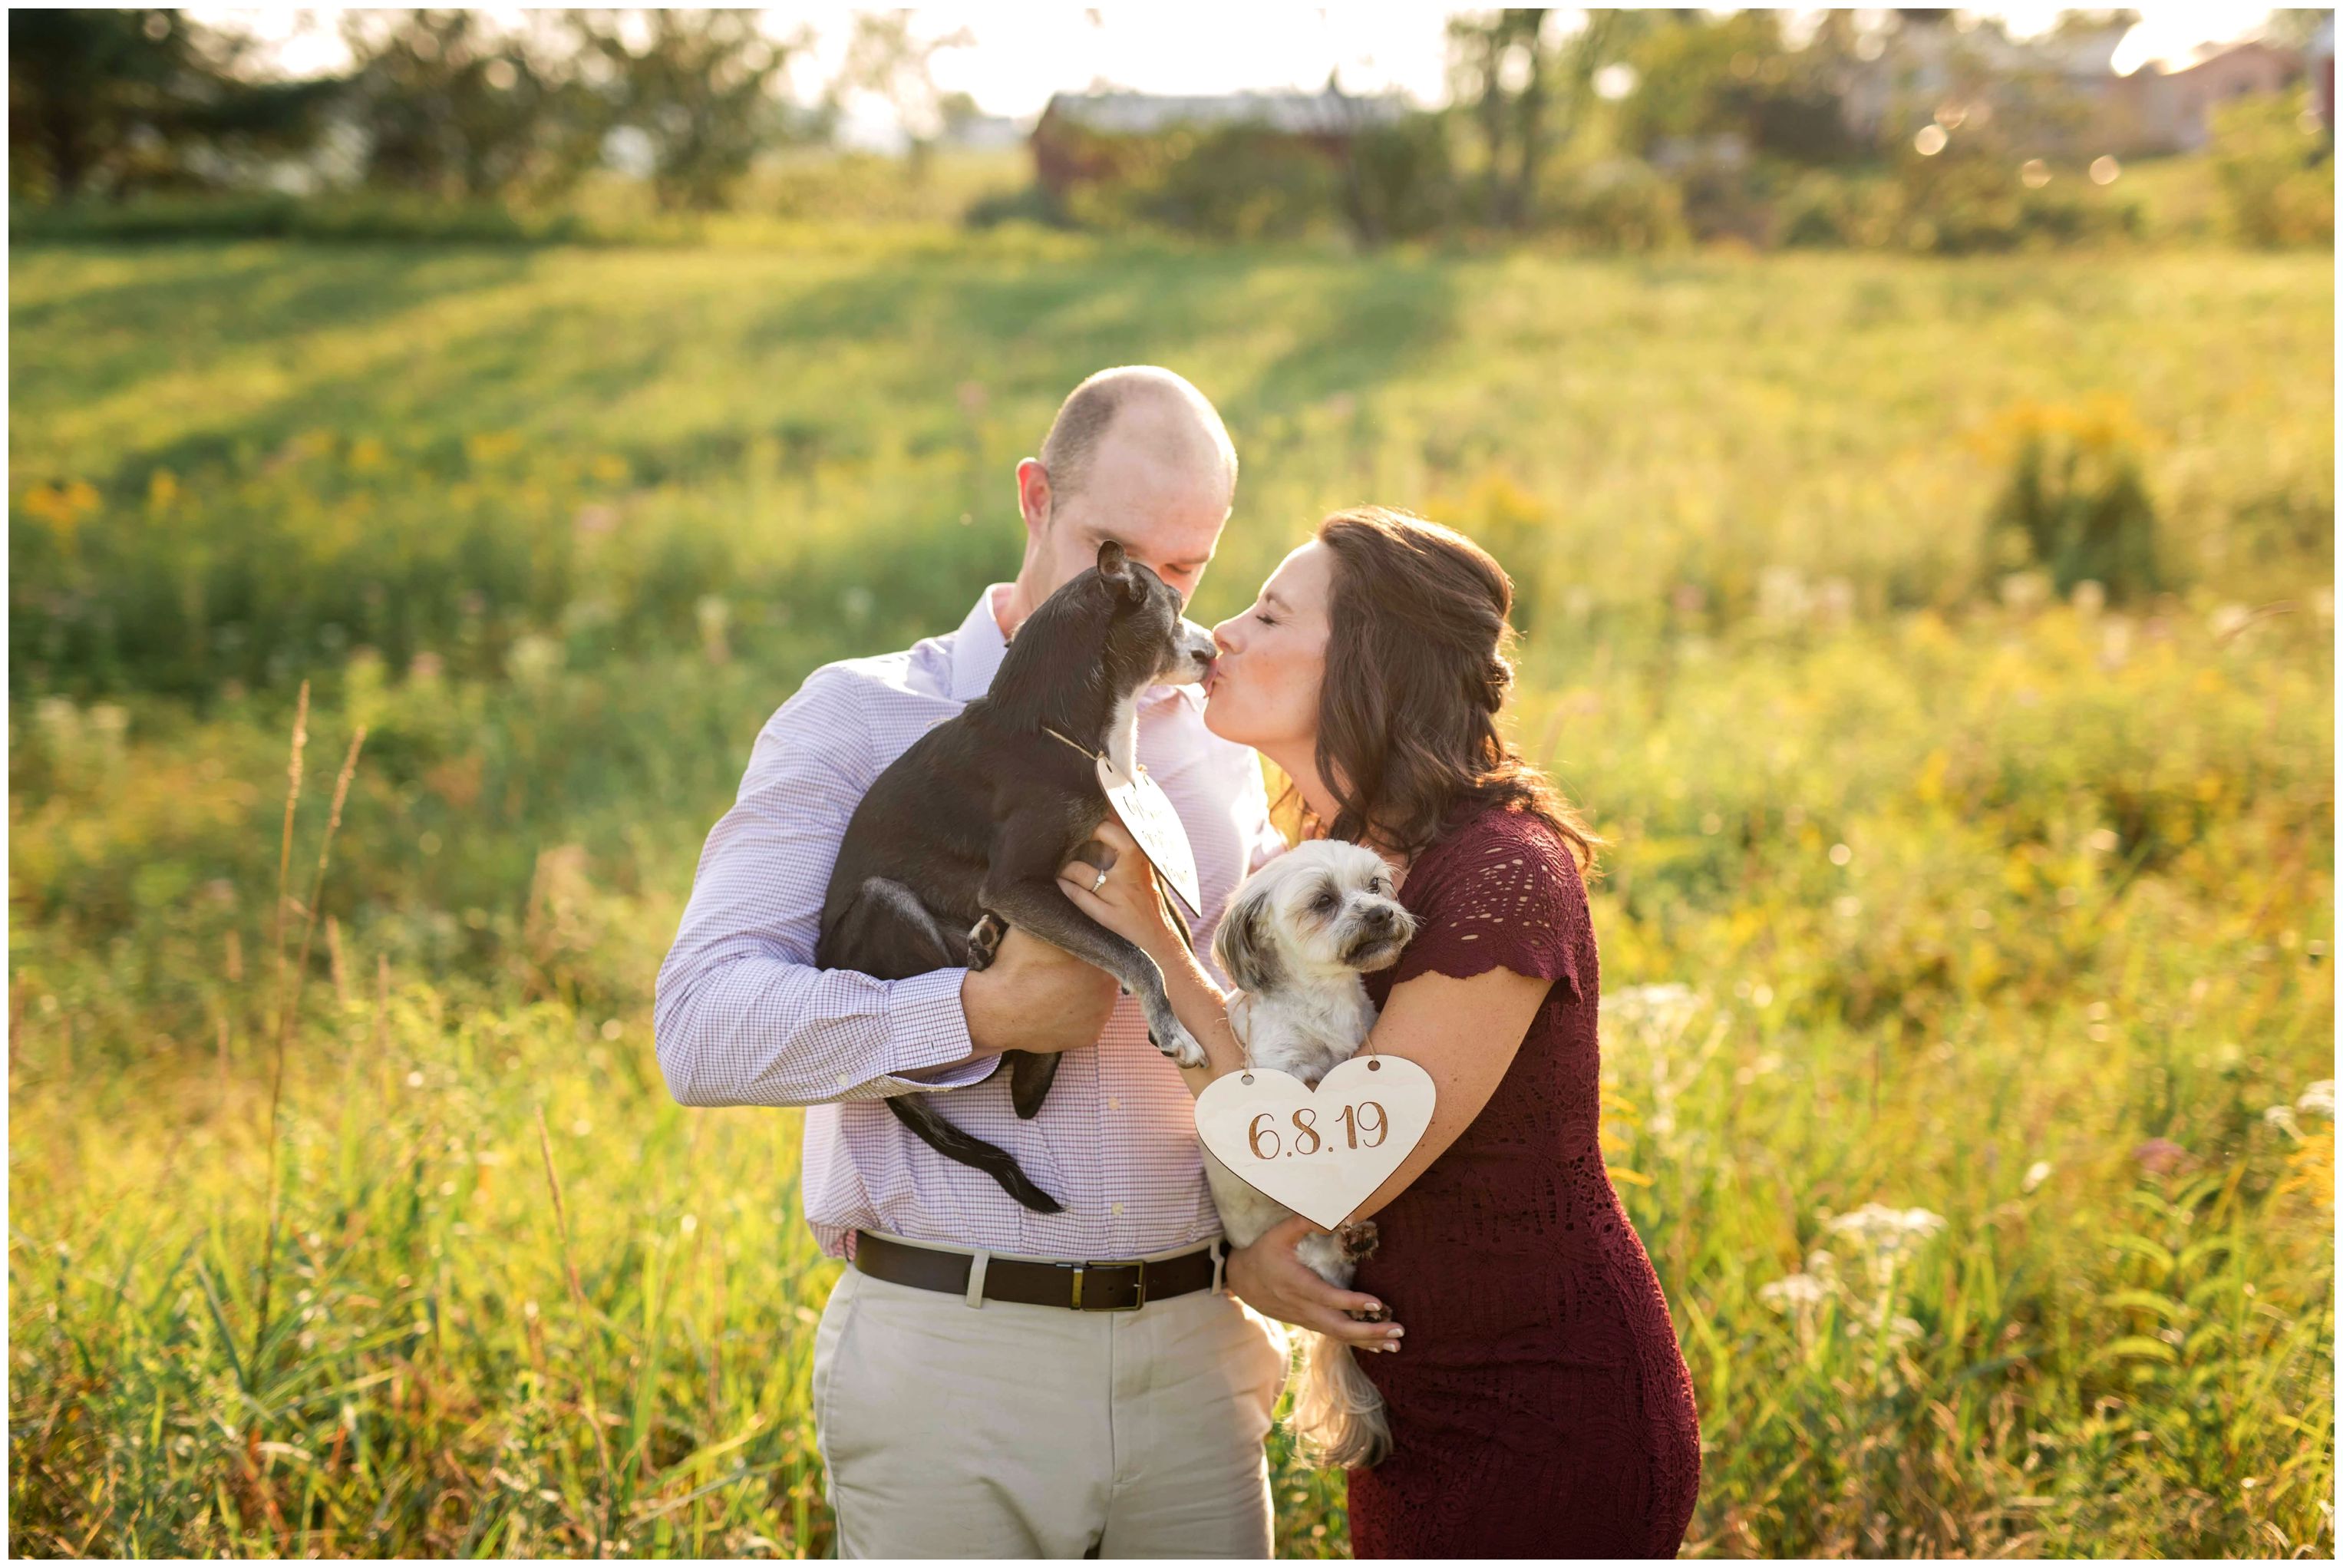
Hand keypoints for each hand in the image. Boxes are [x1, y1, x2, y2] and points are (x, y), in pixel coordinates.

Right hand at [959, 926, 1118, 1056]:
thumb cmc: (1014, 964)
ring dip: (1084, 993)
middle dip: (1087, 969)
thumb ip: (1057, 911)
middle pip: (1103, 972)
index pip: (1103, 946)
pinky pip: (1088, 1022)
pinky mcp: (1091, 1036)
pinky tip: (1057, 1008)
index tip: (1068, 949)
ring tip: (1057, 989)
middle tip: (1061, 969)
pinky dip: (1076, 1016)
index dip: (1085, 946)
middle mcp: (1110, 988)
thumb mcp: (1035, 927)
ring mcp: (1102, 1015)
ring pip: (1098, 997)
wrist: (995, 1009)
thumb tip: (1066, 893)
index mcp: (1100, 957)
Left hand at [1057, 819, 1181, 962]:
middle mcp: (1128, 872)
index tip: (1080, 826)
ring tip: (1063, 868)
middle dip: (1075, 845)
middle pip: (1092, 846)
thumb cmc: (1147, 892)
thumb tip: (1107, 806)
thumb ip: (1126, 837)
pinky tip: (1062, 883)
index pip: (1107, 827)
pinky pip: (1079, 897)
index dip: (1089, 826)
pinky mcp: (1109, 916)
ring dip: (1065, 869)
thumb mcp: (1143, 862)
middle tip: (1067, 848)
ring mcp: (1118, 894)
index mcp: (1138, 853)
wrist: (1159, 934)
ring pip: (1079, 871)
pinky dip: (1067, 888)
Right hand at [1224, 1214, 1405, 1351]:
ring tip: (1396, 1345)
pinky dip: (1357, 1342)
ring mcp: (1306, 1319)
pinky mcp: (1309, 1323)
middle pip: (1339, 1327)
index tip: (1378, 1303)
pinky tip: (1378, 1345)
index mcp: (1296, 1284)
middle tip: (1399, 1330)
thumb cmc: (1264, 1252)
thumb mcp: (1279, 1232)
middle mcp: (1303, 1307)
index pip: (1327, 1298)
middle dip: (1370, 1331)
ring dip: (1369, 1341)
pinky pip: (1335, 1336)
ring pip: (1339, 1336)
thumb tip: (1342, 1214)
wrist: (1242, 1280)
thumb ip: (1306, 1221)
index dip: (1352, 1303)